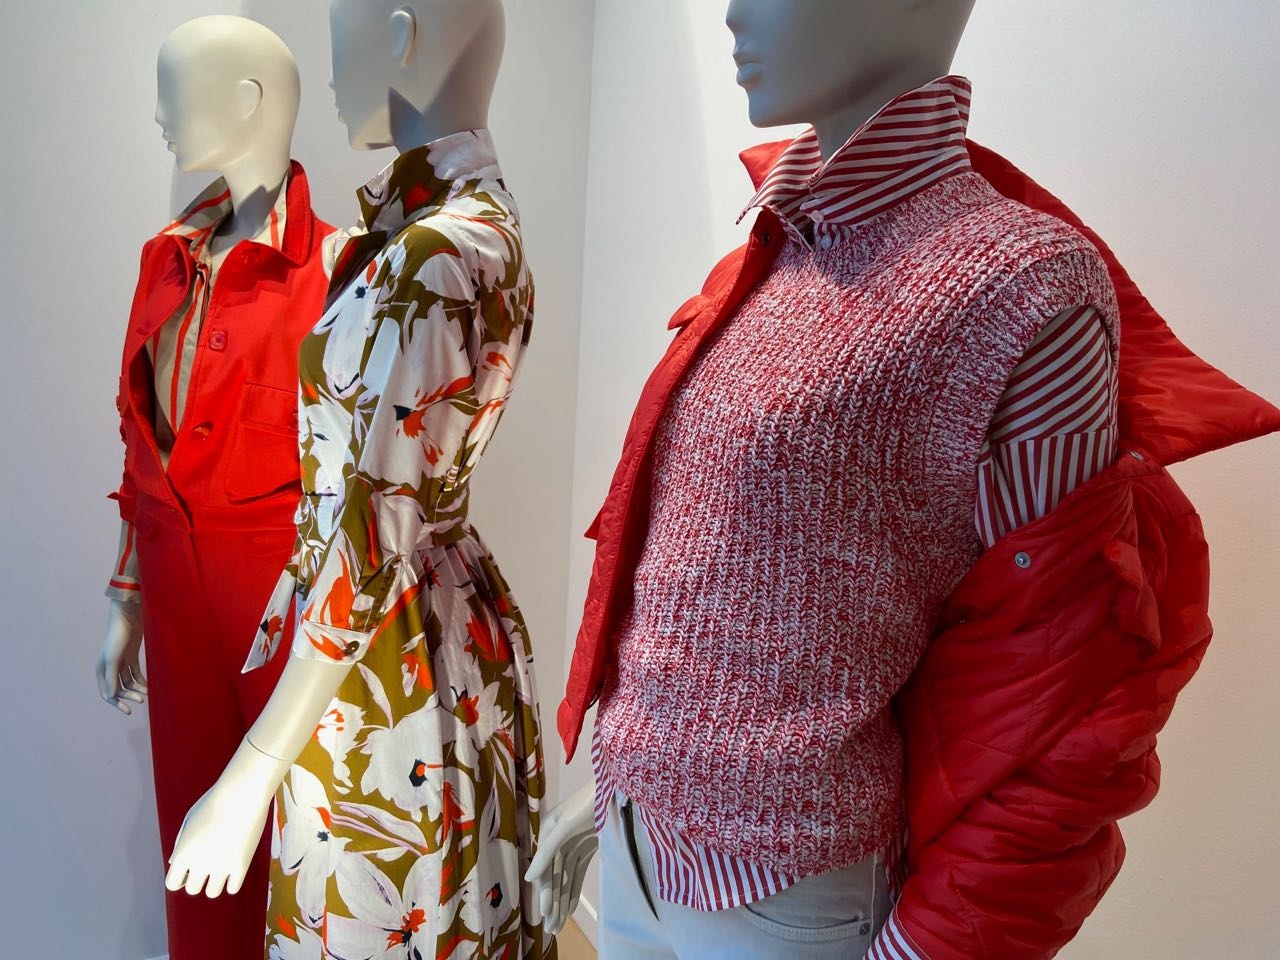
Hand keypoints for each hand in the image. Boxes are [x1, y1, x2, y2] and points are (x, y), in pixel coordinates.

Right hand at [96, 599, 146, 714]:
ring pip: (128, 683)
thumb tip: (110, 697)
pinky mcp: (131, 658)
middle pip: (119, 689)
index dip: (116, 703)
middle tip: (142, 699)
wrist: (128, 619)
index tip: (127, 711)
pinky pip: (135, 674)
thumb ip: (112, 678)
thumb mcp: (113, 659)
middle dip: (129, 696)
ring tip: (147, 693)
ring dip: (137, 689)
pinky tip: (148, 687)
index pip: (107, 693)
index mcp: (101, 671)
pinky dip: (141, 681)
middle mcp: (110, 669)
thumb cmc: (117, 638)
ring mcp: (121, 663)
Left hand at [164, 740, 284, 897]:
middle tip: (209, 862)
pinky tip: (235, 866)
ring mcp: (220, 867)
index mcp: (183, 853)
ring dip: (215, 882)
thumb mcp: (190, 819)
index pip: (173, 883)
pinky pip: (232, 888)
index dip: (180, 877)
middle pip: (192, 889)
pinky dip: (232, 881)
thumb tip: (175, 862)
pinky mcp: (241, 866)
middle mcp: (199, 864)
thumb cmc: (214, 801)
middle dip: (198, 878)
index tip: (188, 869)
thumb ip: (180, 843)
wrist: (242, 793)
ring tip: (222, 865)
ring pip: (212, 892)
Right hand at [524, 782, 598, 936]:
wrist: (617, 788)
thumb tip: (529, 878)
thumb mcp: (565, 825)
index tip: (544, 914)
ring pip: (565, 877)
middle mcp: (558, 838)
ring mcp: (574, 843)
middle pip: (554, 876)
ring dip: (562, 900)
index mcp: (548, 830)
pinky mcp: (589, 846)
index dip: (543, 892)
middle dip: (552, 901)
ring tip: (559, 924)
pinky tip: (570, 907)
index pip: (544, 868)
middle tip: (552, 927)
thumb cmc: (589, 802)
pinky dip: (574, 889)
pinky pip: (578, 872)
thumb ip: (547, 851)